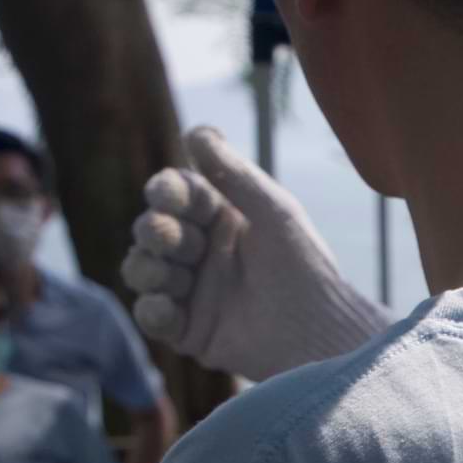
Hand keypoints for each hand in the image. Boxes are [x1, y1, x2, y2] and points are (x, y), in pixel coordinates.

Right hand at [122, 127, 391, 382]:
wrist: (319, 331)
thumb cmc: (306, 266)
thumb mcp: (274, 212)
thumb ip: (234, 172)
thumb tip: (195, 132)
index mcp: (221, 220)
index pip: (175, 197)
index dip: (165, 193)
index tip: (166, 194)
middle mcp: (202, 254)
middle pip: (152, 230)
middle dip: (157, 232)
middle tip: (179, 241)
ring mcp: (194, 292)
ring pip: (142, 270)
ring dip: (148, 268)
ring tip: (173, 274)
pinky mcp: (191, 331)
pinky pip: (151, 317)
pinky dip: (151, 310)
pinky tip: (168, 306)